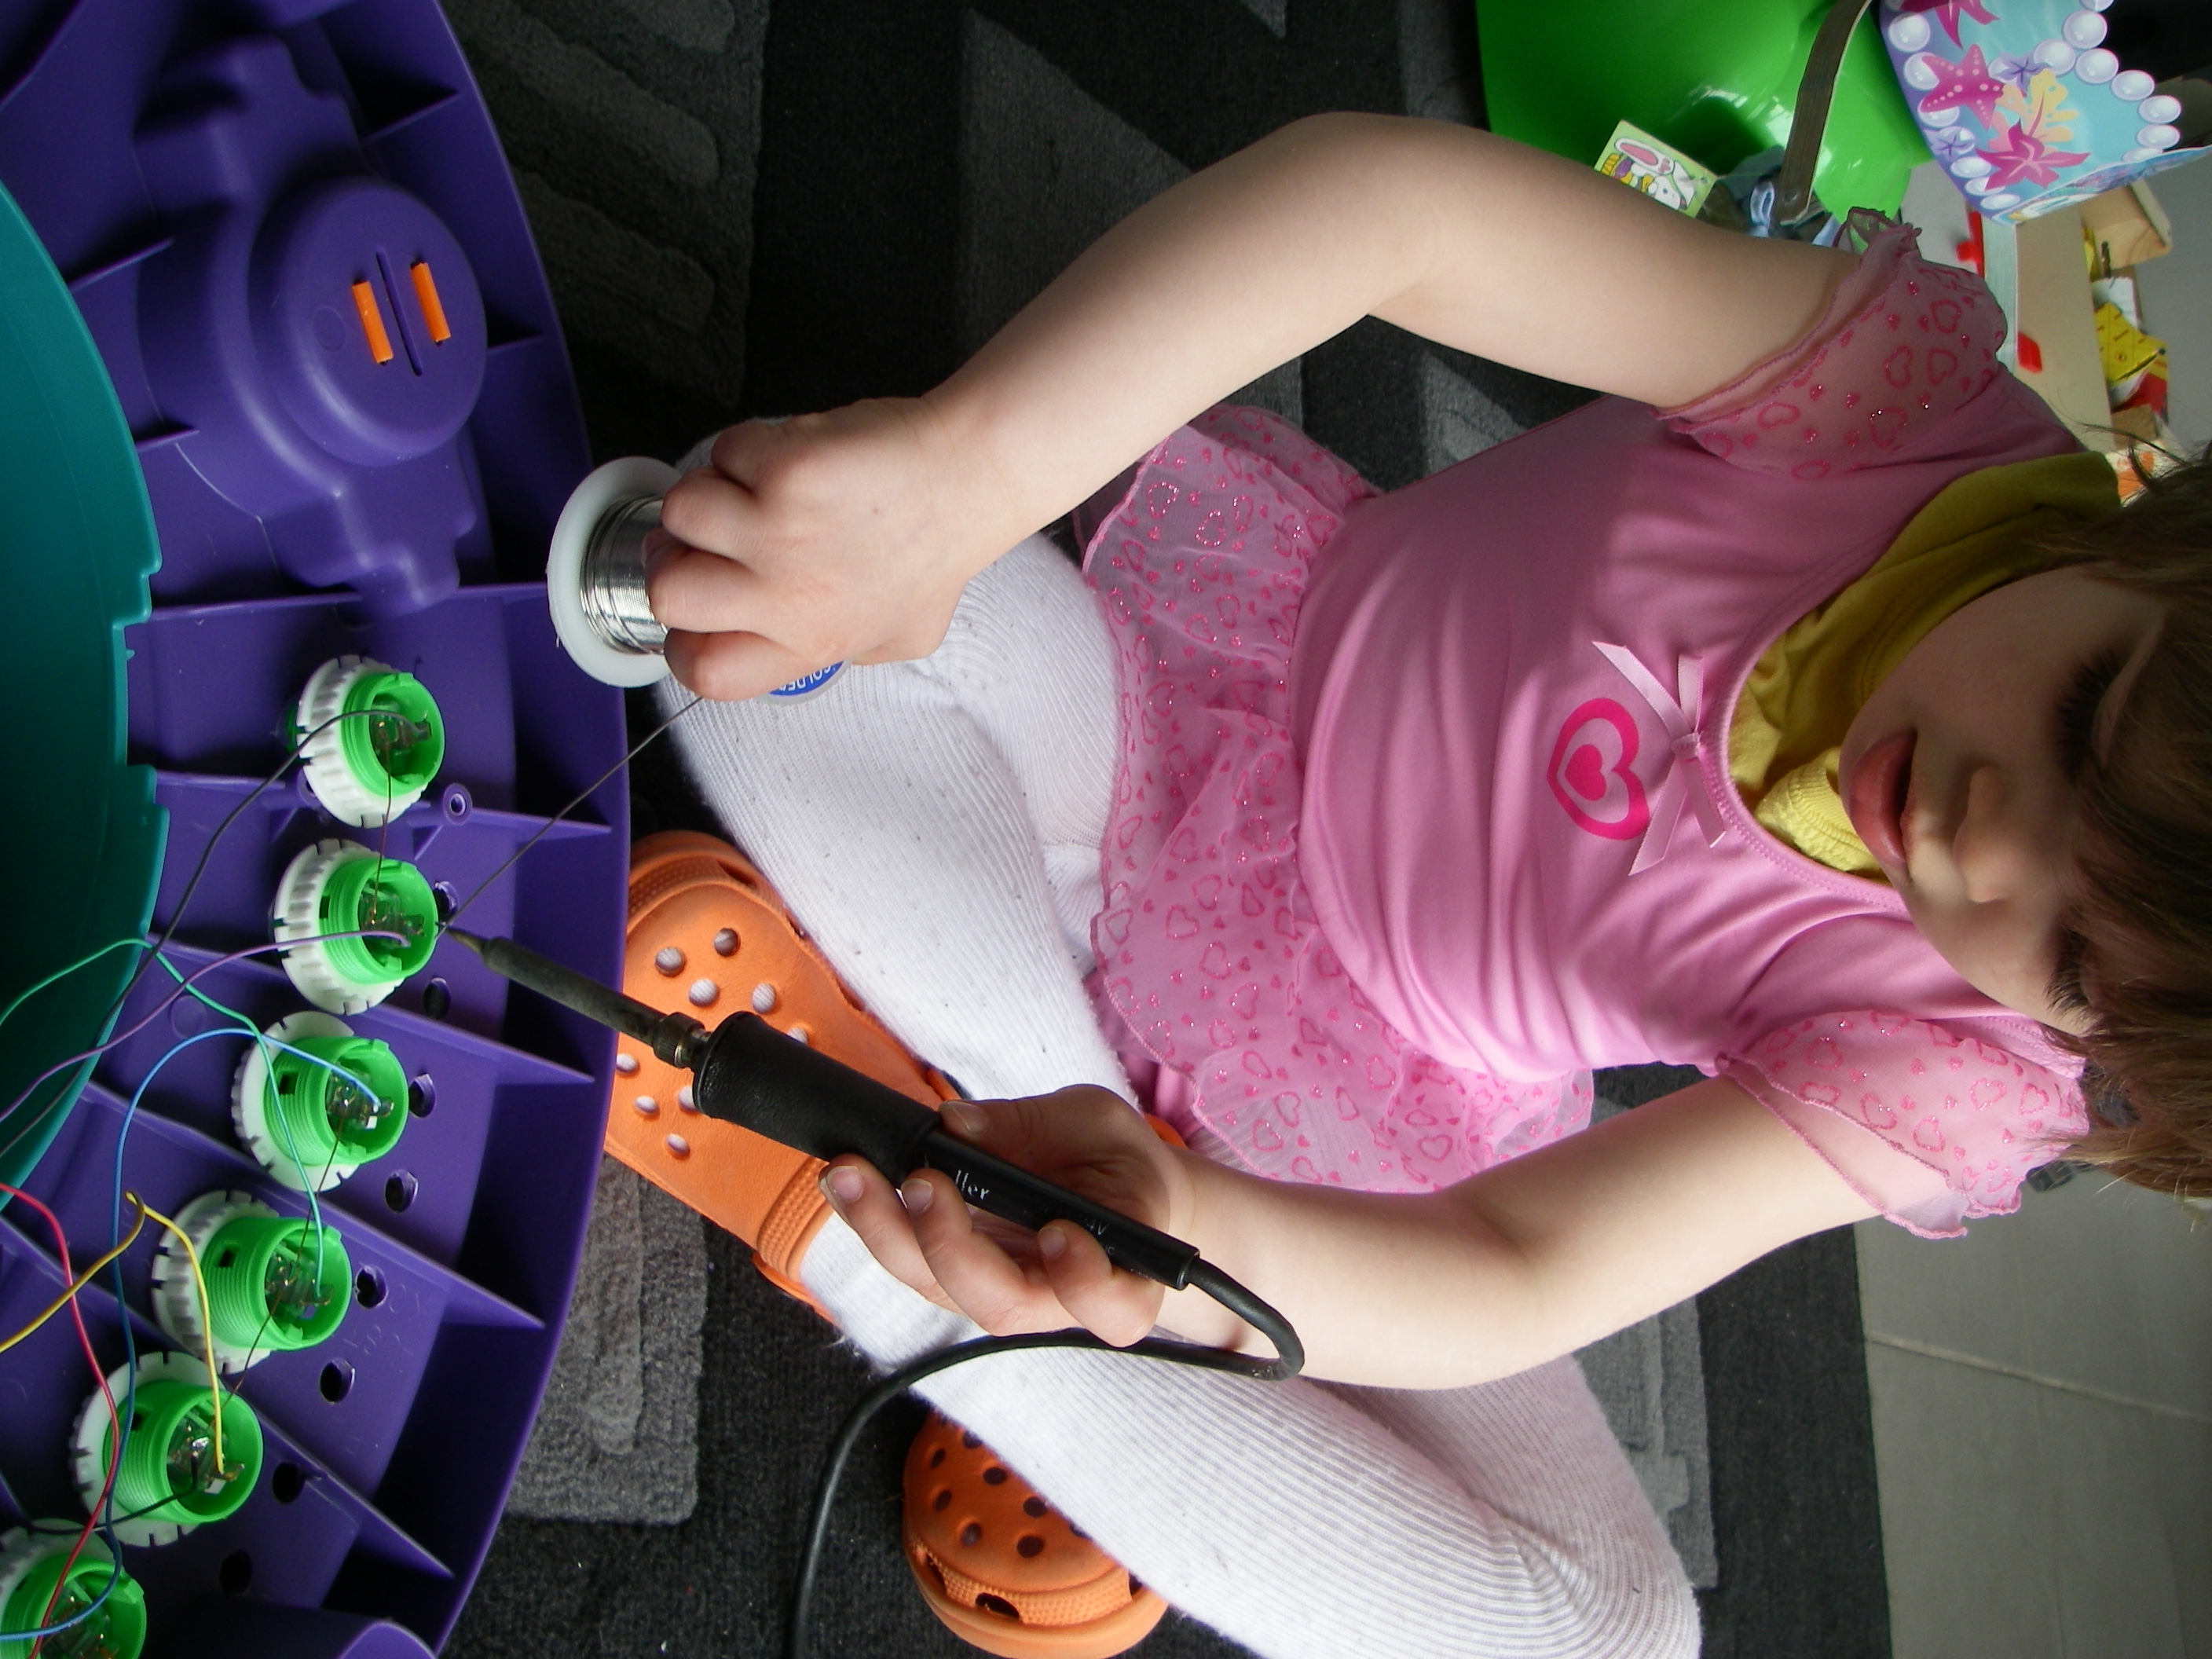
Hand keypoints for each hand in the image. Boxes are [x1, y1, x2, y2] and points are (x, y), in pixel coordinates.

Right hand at [648, 397, 1017, 700]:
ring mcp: (783, 532)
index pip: (707, 671)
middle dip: (672, 560)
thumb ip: (841, 647)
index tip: (691, 616)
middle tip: (703, 539)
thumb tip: (794, 643)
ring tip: (752, 487)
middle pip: (668, 594)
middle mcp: (789, 597)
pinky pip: (724, 451)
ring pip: (680, 511)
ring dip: (707, 490)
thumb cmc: (938, 544)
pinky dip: (748, 445)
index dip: (682, 643)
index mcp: (810, 642)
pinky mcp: (788, 470)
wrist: (971, 476)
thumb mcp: (898, 633)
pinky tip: (791, 454)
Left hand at [820, 1088, 1194, 1346]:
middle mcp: (1055, 1301)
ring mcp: (999, 1293)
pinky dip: (876, 1221)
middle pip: (1001, 1303)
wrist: (1114, 1189)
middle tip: (921, 1182)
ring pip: (941, 1288)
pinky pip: (913, 1262)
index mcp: (1124, 1274)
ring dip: (889, 1232)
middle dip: (950, 1246)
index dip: (1082, 1281)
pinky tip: (850, 1179)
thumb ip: (1036, 1126)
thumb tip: (959, 1124)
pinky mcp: (957, 1277)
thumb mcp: (1096, 1123)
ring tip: (850, 1173)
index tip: (1058, 1234)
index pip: (1111, 1303)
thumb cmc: (1118, 1164)